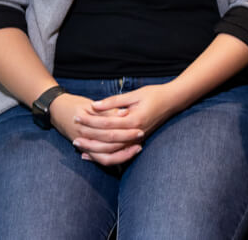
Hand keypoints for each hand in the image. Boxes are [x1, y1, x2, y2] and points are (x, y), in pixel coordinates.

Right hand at [49, 93, 142, 165]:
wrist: (56, 110)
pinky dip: (112, 158)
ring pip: (104, 157)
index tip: (140, 129)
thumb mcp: (91, 105)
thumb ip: (107, 110)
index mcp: (86, 126)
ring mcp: (84, 146)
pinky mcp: (85, 150)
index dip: (125, 132)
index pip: (109, 132)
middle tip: (141, 138)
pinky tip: (125, 154)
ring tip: (137, 148)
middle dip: (127, 143)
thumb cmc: (75, 105)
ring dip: (122, 155)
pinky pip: (100, 159)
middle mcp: (84, 138)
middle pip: (108, 146)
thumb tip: (125, 113)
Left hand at [71, 84, 187, 164]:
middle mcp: (136, 132)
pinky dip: (105, 153)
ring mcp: (138, 138)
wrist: (174, 101)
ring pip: (113, 150)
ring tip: (80, 146)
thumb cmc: (155, 94)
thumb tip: (95, 105)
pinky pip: (119, 151)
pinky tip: (93, 153)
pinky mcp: (138, 140)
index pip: (107, 123)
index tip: (77, 116)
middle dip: (90, 138)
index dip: (91, 120)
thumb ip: (114, 101)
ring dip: (95, 149)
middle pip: (108, 140)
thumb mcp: (135, 94)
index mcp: (134, 119)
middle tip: (73, 136)